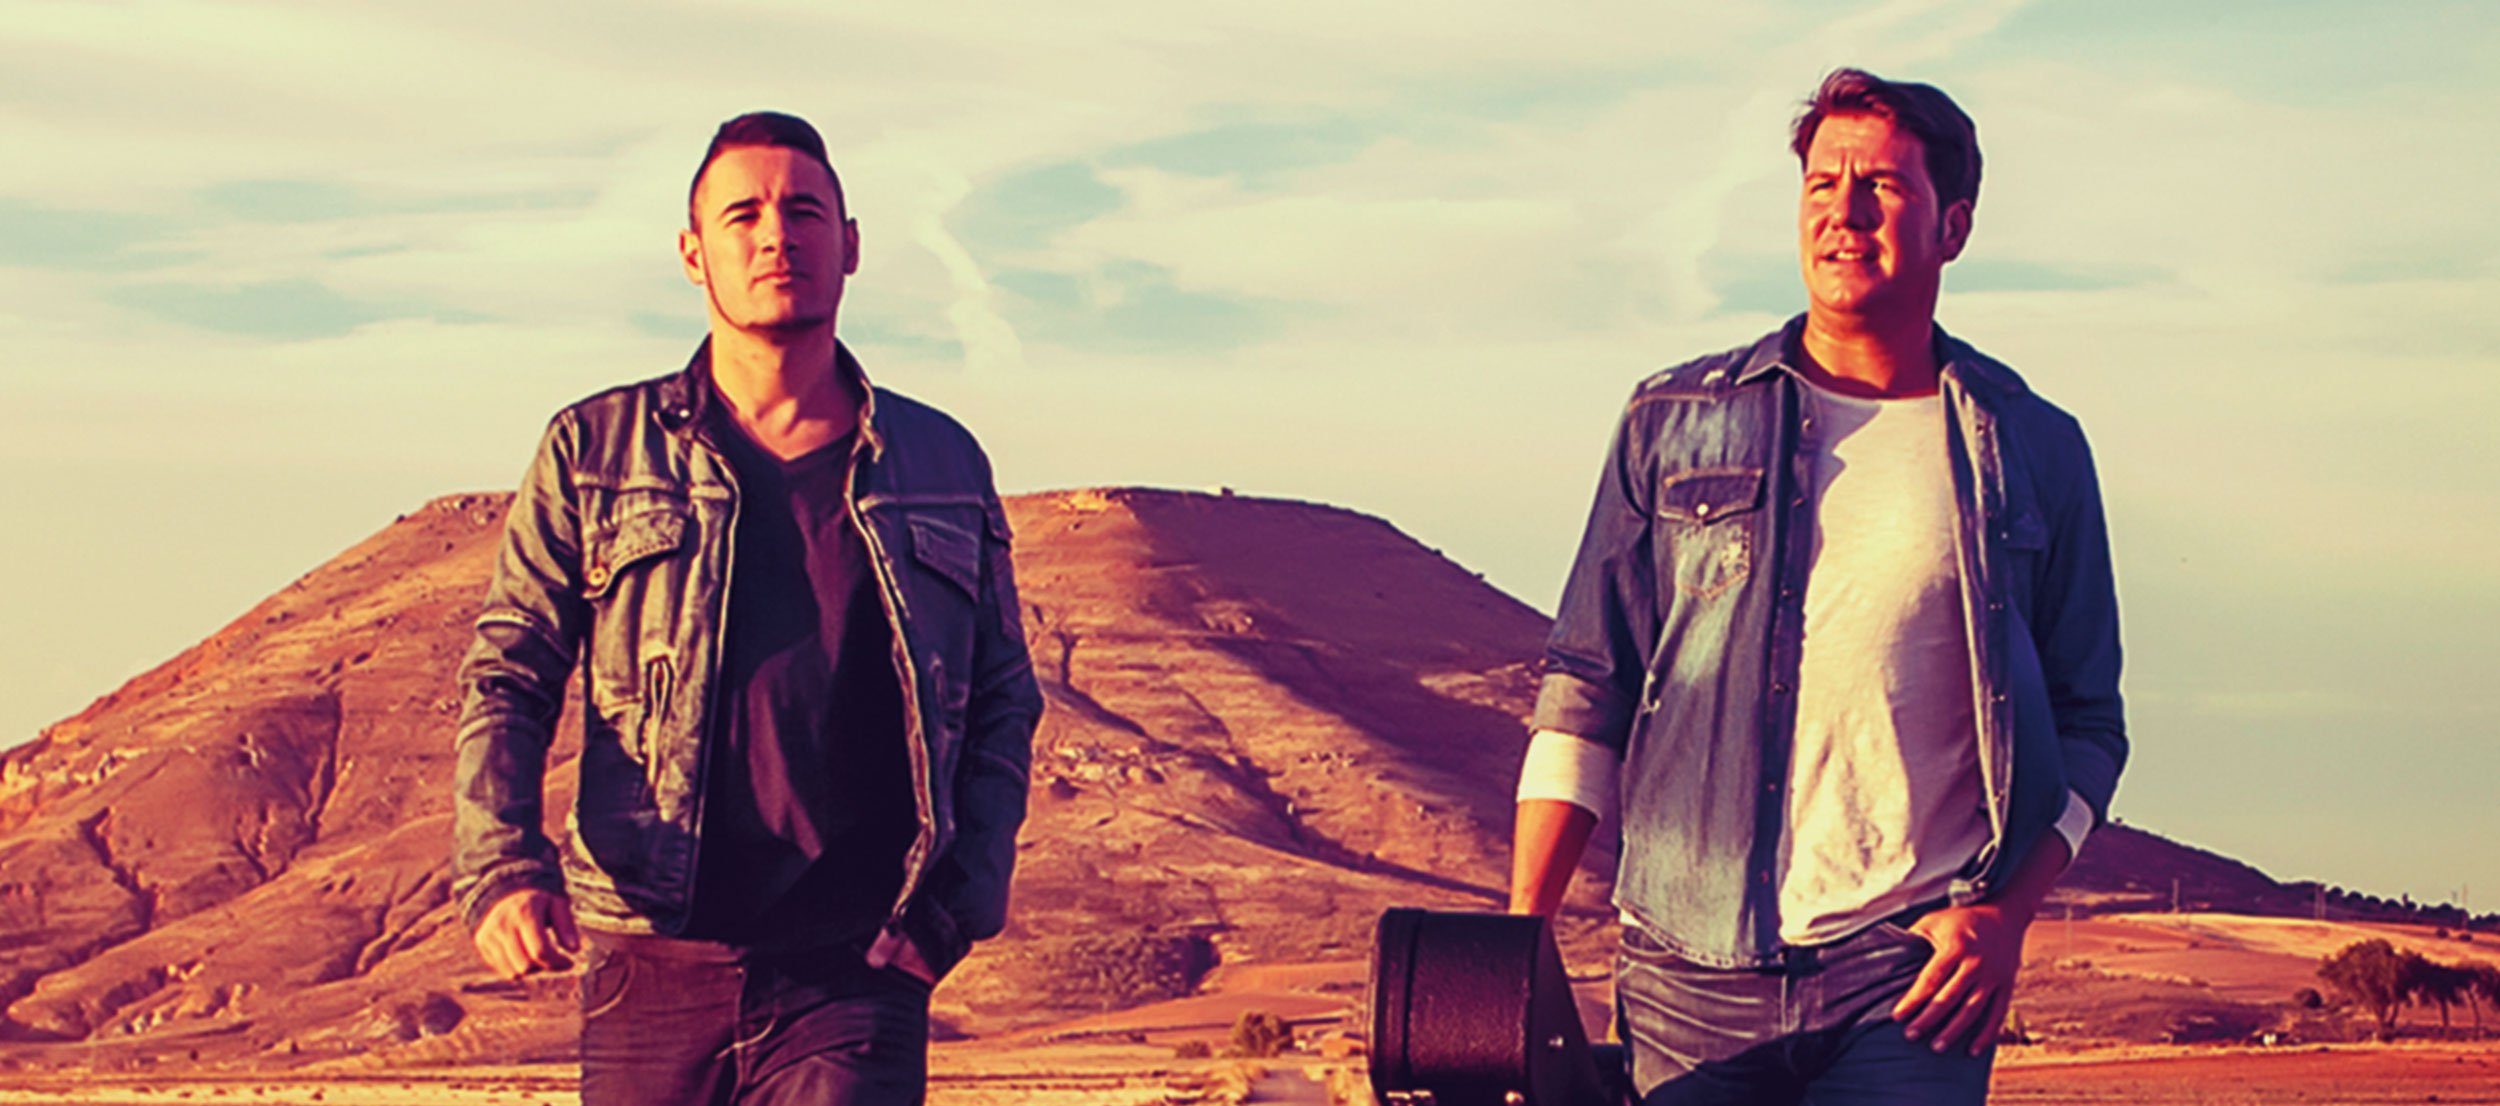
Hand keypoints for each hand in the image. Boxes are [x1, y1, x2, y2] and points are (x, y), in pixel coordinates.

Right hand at [472, 888, 579, 979]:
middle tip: (554, 958)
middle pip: (526, 965)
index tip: (569, 962)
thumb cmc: (539, 901)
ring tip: (539, 955)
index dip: (558, 962)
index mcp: (524, 914)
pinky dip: (518, 968)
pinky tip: (525, 954)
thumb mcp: (557, 904)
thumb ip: (567, 926)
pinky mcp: (482, 943)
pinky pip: (503, 970)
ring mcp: (489, 934)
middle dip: (546, 967)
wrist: (507, 890)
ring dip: (532, 970)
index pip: (540, 951)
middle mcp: (503, 925)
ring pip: (513, 972)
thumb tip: (574, 949)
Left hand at [1890, 902, 2031, 1055]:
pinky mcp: (2007, 984)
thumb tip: (1885, 956)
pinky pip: (1997, 1014)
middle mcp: (1976, 962)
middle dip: (1928, 1019)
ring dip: (1954, 1031)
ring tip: (1936, 1046)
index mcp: (1956, 946)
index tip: (1897, 1016)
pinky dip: (1986, 1034)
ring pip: (1973, 1010)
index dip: (1913, 1000)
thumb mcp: (1933, 921)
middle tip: (1910, 1035)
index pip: (1930, 979)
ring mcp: (1994, 976)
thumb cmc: (1959, 920)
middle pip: (1950, 998)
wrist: (2004, 914)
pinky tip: (1972, 1050)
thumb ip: (1912, 938)